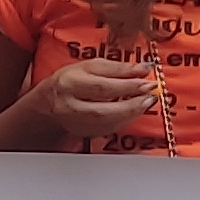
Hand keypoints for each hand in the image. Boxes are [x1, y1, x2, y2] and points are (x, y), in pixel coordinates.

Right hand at [25, 59, 159, 139]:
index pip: (101, 85)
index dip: (127, 83)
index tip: (147, 78)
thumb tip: (143, 69)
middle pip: (104, 109)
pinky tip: (135, 111)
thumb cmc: (71, 80)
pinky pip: (108, 129)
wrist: (49, 102)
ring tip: (146, 102)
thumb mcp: (90, 66)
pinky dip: (125, 120)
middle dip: (131, 102)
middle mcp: (70, 106)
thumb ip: (116, 67)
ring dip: (131, 113)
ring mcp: (77, 123)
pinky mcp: (85, 133)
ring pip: (107, 122)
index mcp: (69, 83)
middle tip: (150, 94)